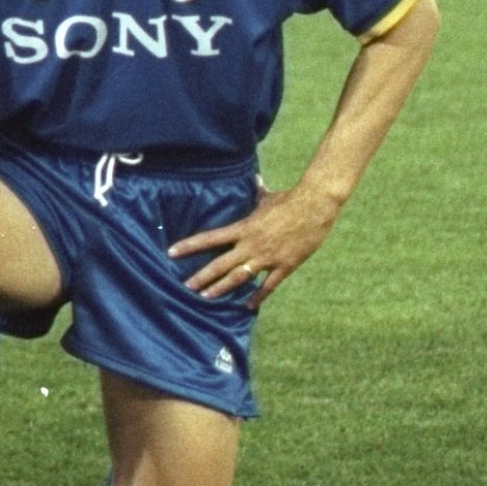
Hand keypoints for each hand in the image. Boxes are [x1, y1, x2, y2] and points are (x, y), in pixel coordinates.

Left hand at [171, 182, 339, 305]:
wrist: (315, 207)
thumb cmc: (289, 200)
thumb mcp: (267, 197)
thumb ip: (256, 191)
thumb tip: (255, 179)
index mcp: (243, 228)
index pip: (209, 238)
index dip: (189, 245)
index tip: (171, 252)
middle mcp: (251, 245)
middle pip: (221, 264)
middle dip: (202, 276)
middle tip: (187, 287)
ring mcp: (267, 257)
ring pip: (239, 277)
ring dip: (222, 288)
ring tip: (207, 297)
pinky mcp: (285, 265)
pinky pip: (268, 285)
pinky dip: (258, 297)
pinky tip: (248, 306)